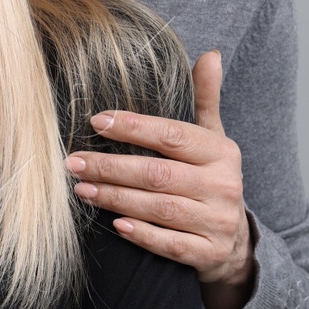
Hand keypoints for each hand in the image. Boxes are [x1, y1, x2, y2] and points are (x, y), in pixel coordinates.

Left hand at [64, 50, 257, 308]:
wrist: (234, 243)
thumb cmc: (209, 179)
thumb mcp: (211, 139)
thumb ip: (204, 98)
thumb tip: (209, 54)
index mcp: (221, 152)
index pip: (173, 135)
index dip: (134, 127)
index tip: (96, 121)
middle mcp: (224, 186)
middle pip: (158, 174)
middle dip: (111, 166)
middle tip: (73, 160)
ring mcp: (218, 223)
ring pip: (159, 208)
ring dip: (115, 198)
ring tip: (81, 188)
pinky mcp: (209, 254)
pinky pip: (170, 244)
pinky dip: (142, 234)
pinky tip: (115, 224)